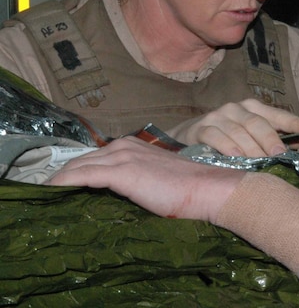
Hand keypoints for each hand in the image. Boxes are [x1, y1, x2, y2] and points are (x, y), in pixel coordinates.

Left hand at [47, 137, 242, 222]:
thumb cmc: (189, 191)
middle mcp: (124, 146)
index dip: (74, 173)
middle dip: (61, 176)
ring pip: (78, 166)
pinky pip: (82, 176)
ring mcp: (123, 157)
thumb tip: (118, 196)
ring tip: (44, 197)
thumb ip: (136, 180)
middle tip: (46, 195)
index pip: (93, 158)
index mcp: (133, 147)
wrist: (208, 189)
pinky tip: (51, 193)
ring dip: (58, 181)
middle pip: (80, 160)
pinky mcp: (122, 171)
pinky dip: (63, 184)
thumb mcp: (157, 180)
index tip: (60, 189)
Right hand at [167, 99, 298, 156]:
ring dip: (252, 149)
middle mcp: (236, 108)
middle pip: (258, 123)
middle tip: (281, 156)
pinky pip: (217, 137)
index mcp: (253, 108)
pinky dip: (228, 147)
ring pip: (239, 132)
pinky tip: (237, 158)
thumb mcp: (248, 137)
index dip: (295, 122)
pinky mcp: (200, 128)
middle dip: (272, 140)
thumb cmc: (225, 139)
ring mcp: (218, 117)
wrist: (185, 139)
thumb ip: (271, 140)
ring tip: (261, 162)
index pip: (277, 115)